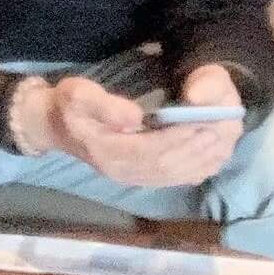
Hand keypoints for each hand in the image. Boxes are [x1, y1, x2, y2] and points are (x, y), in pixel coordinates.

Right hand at [19, 73, 237, 187]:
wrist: (53, 126)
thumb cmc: (67, 106)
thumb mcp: (76, 95)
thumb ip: (104, 105)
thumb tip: (135, 118)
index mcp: (108, 152)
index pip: (152, 150)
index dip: (178, 137)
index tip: (201, 120)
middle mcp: (122, 172)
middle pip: (167, 165)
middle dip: (195, 147)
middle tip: (220, 128)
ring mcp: (129, 179)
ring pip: (171, 175)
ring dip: (198, 158)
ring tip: (219, 139)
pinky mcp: (136, 178)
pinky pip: (169, 179)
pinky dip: (191, 169)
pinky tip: (207, 156)